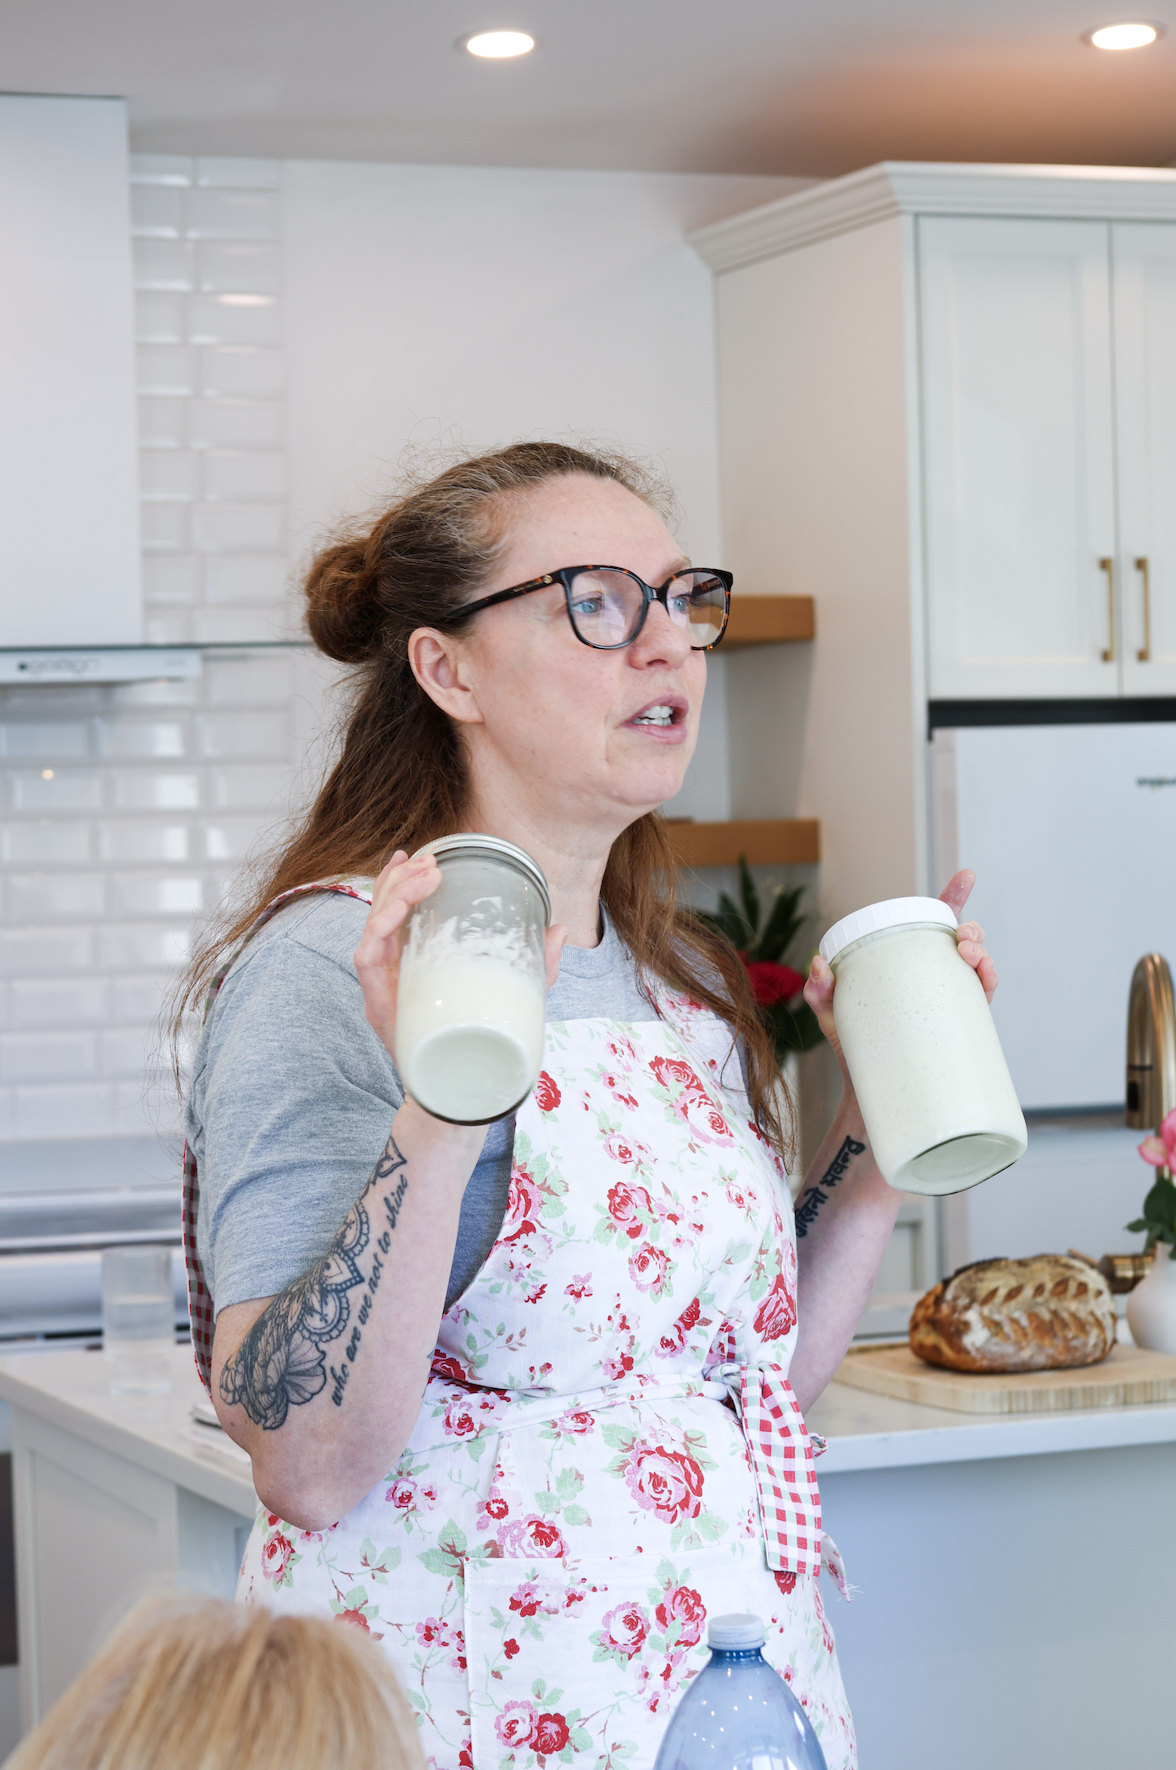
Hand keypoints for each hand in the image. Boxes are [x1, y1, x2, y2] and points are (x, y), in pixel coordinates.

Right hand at [355, 849, 568, 1061]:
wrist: (460, 1093)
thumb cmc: (478, 1040)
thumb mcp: (510, 994)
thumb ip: (536, 965)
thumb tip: (560, 929)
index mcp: (413, 960)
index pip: (398, 910)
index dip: (401, 879)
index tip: (419, 855)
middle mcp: (392, 969)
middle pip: (383, 911)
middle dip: (402, 879)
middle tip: (429, 864)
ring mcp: (383, 986)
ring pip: (374, 928)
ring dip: (392, 896)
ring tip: (421, 877)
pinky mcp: (379, 1006)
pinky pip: (366, 961)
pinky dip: (376, 934)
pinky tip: (394, 915)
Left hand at [802, 868, 999, 1065]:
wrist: (866, 1093)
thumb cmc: (852, 1046)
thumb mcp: (829, 1013)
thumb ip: (819, 989)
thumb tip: (819, 964)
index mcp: (908, 964)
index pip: (934, 924)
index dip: (955, 898)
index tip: (967, 877)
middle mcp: (933, 978)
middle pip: (963, 941)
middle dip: (971, 929)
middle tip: (961, 937)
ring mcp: (947, 1000)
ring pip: (978, 965)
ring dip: (981, 951)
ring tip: (968, 953)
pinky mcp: (958, 1025)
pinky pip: (982, 999)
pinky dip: (989, 981)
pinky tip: (984, 975)